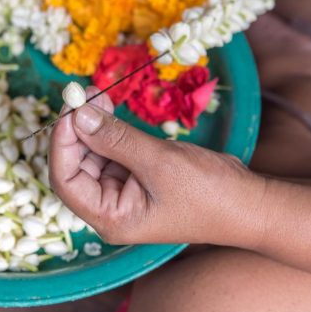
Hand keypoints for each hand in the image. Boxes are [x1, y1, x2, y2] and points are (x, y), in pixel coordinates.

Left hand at [48, 87, 265, 245]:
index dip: (61, 145)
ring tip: (95, 93)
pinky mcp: (136, 177)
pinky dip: (108, 128)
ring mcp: (123, 192)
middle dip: (76, 128)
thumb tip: (77, 115)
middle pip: (75, 165)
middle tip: (82, 94)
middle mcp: (109, 208)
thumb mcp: (158, 161)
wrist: (249, 203)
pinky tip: (107, 106)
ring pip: (92, 154)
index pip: (66, 182)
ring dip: (91, 124)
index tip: (68, 111)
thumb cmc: (207, 192)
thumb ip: (115, 138)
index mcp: (109, 218)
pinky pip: (112, 150)